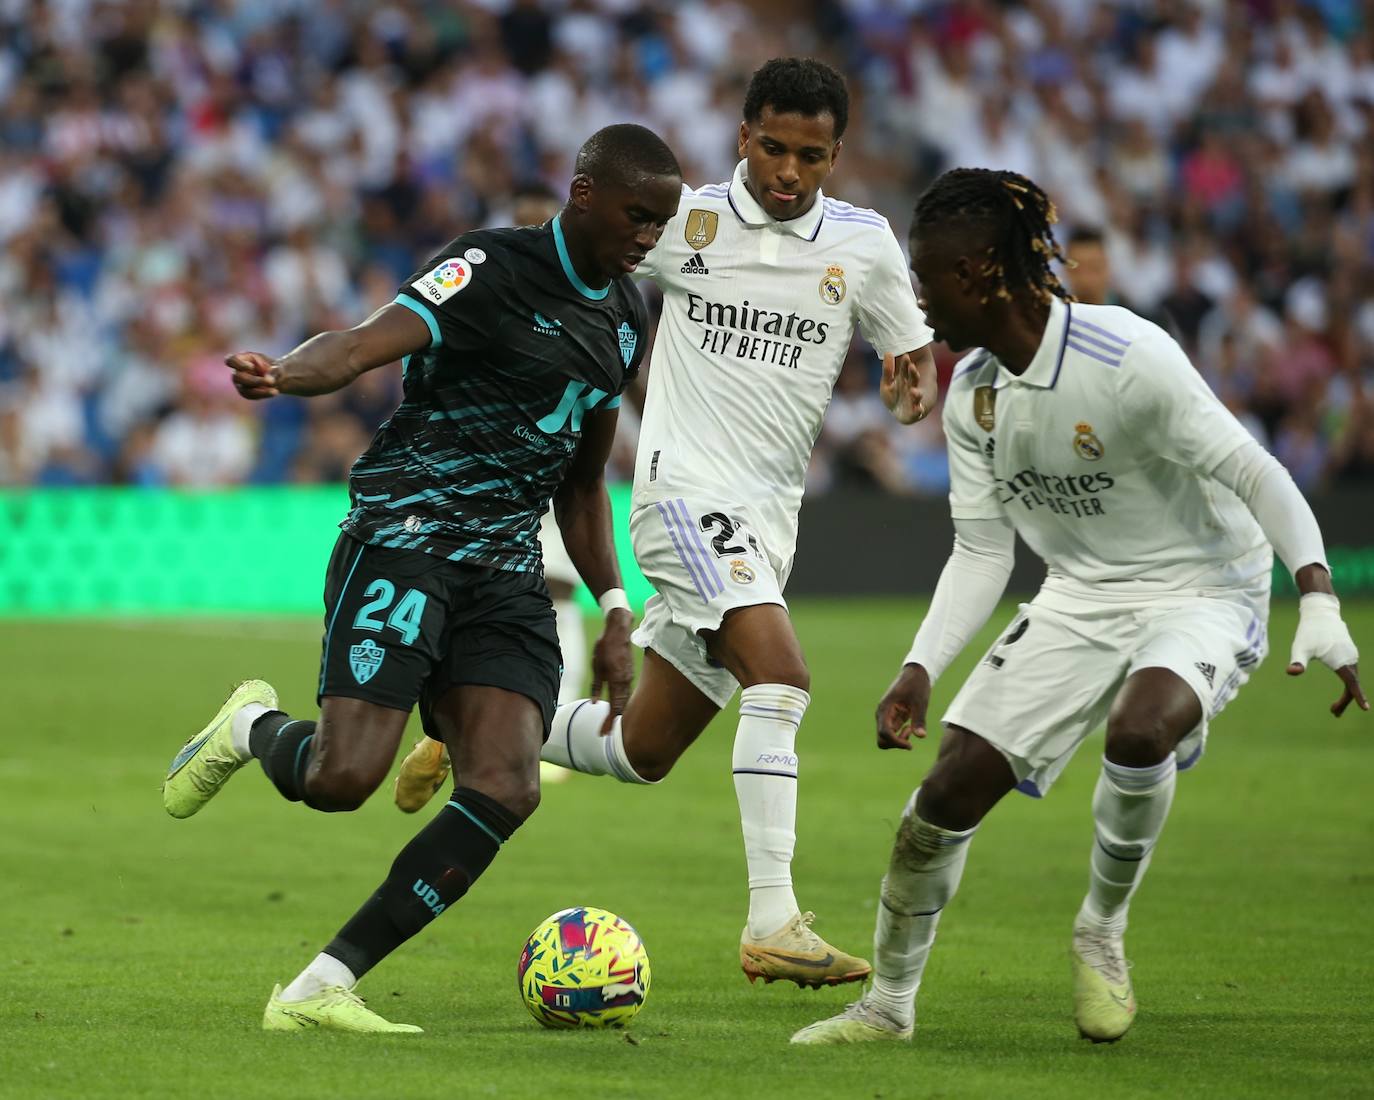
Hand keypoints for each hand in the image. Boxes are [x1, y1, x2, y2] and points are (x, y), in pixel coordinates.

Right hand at [226, 351, 281, 399]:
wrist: (276, 378)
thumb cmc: (273, 368)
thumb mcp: (276, 366)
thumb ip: (273, 370)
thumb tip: (269, 377)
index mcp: (242, 359)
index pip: (231, 360)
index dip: (239, 364)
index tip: (252, 367)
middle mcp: (237, 371)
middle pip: (238, 377)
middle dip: (255, 380)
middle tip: (272, 381)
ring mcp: (239, 383)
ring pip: (244, 389)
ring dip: (260, 390)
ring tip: (275, 391)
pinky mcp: (245, 393)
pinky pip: (251, 396)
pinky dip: (263, 394)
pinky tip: (274, 392)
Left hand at [590, 608, 634, 731]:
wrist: (618, 630)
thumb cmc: (605, 646)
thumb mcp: (596, 666)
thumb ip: (596, 686)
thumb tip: (595, 702)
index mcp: (616, 680)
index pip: (614, 707)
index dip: (608, 722)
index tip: (603, 732)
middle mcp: (625, 681)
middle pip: (621, 707)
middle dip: (612, 721)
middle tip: (605, 732)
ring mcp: (629, 677)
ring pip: (624, 700)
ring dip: (617, 712)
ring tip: (609, 723)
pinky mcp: (629, 673)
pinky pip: (626, 692)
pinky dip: (621, 702)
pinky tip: (616, 706)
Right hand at [875, 663, 931, 749]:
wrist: (915, 672)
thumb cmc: (917, 684)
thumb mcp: (920, 702)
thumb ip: (919, 719)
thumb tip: (921, 736)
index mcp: (885, 708)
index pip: (884, 732)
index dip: (896, 742)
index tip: (910, 745)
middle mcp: (883, 713)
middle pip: (881, 738)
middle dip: (895, 743)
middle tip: (910, 740)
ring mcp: (886, 715)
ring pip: (886, 737)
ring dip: (898, 740)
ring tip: (911, 730)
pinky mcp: (892, 716)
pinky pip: (892, 732)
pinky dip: (900, 735)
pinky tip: (910, 728)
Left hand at [880, 352, 935, 424]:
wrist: (901, 413)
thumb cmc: (894, 397)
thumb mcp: (887, 383)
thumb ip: (888, 370)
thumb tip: (888, 352)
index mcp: (906, 380)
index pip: (906, 370)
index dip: (905, 364)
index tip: (905, 356)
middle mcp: (912, 388)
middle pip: (913, 380)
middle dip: (912, 374)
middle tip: (911, 367)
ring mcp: (915, 400)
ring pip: (917, 395)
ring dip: (916, 393)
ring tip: (914, 392)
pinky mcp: (916, 412)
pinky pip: (918, 411)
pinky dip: (918, 410)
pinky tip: (918, 409)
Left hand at [1287, 593, 1366, 715]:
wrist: (1320, 612)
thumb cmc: (1309, 630)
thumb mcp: (1300, 646)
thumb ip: (1297, 661)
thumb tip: (1292, 672)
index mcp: (1341, 661)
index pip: (1351, 683)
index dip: (1357, 696)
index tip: (1365, 708)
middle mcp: (1350, 659)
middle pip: (1352, 684)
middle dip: (1345, 701)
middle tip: (1333, 713)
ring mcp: (1351, 655)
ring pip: (1352, 678)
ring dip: (1347, 694)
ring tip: (1333, 709)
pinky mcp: (1349, 652)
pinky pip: (1351, 672)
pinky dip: (1348, 683)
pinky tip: (1343, 686)